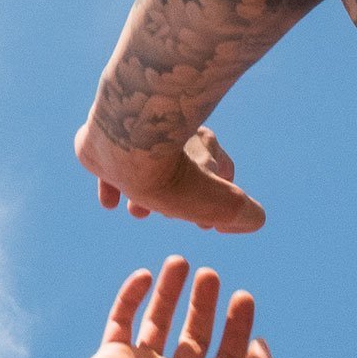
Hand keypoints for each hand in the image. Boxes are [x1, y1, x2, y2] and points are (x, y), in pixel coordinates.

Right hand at [73, 257, 284, 357]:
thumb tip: (261, 346)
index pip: (227, 355)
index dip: (238, 326)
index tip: (242, 296)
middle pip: (194, 334)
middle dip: (204, 303)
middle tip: (210, 274)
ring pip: (158, 322)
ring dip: (169, 291)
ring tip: (179, 260)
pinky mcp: (111, 355)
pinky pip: (121, 319)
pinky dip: (132, 296)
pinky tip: (146, 274)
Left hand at [77, 123, 264, 233]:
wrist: (118, 139)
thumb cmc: (168, 172)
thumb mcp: (219, 202)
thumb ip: (242, 213)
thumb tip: (250, 221)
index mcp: (204, 145)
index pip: (223, 172)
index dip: (218, 199)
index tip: (204, 225)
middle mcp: (175, 133)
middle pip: (182, 169)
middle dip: (176, 198)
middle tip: (167, 215)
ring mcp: (141, 132)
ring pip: (146, 166)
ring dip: (144, 193)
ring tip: (137, 212)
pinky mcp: (106, 137)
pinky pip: (111, 160)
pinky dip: (113, 183)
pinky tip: (110, 202)